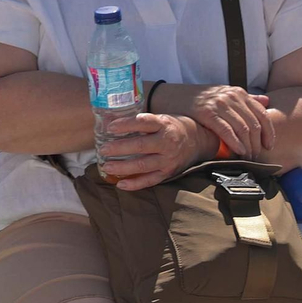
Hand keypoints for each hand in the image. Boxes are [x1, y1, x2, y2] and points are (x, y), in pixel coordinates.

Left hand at [98, 112, 212, 190]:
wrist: (198, 141)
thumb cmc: (171, 128)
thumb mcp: (161, 118)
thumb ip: (141, 121)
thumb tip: (110, 119)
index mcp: (164, 124)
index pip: (143, 122)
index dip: (126, 124)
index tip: (110, 127)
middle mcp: (167, 142)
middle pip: (141, 146)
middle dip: (120, 148)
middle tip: (102, 149)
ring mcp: (168, 159)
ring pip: (143, 165)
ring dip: (123, 167)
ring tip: (106, 167)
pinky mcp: (168, 172)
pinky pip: (150, 180)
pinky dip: (135, 184)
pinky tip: (120, 184)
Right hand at [152, 83, 273, 158]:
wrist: (172, 96)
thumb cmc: (201, 99)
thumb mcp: (225, 94)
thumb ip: (246, 98)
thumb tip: (267, 101)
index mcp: (239, 92)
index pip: (262, 114)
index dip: (269, 132)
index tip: (269, 146)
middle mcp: (231, 96)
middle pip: (253, 124)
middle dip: (257, 144)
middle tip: (256, 157)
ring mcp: (219, 104)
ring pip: (242, 129)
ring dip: (248, 147)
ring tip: (247, 158)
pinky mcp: (207, 113)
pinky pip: (227, 130)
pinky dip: (235, 143)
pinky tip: (238, 152)